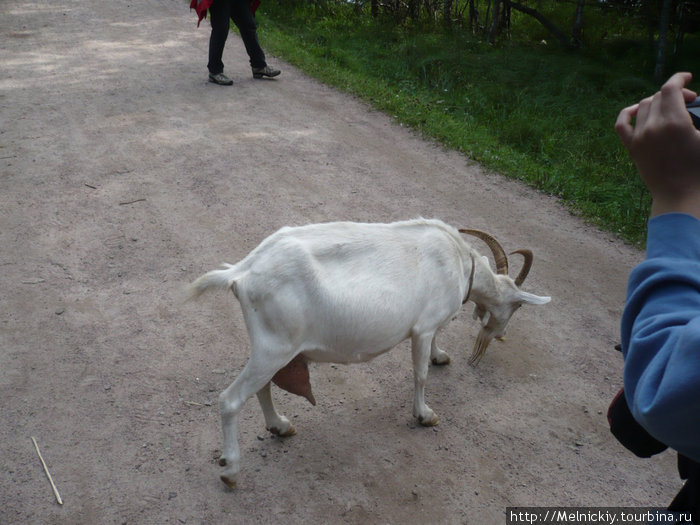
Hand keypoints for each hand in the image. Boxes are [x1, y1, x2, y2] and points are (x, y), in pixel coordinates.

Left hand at [615, 72, 699, 217]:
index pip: (670, 88)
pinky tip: (636, 110)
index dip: (679, 78)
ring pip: (643, 106)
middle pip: (658, 97)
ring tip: (671, 107)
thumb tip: (695, 103)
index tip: (688, 78)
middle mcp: (652, 126)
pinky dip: (627, 113)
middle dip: (674, 93)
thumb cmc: (699, 168)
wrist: (679, 195)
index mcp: (674, 122)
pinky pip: (621, 124)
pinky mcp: (631, 148)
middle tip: (689, 101)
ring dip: (657, 101)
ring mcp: (639, 137)